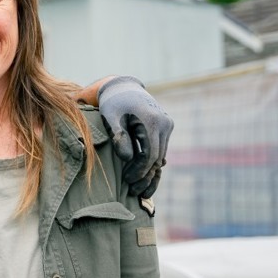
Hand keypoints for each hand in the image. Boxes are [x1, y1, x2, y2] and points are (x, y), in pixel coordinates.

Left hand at [97, 76, 172, 197]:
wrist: (123, 88)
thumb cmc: (113, 104)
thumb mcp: (110, 118)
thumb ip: (118, 137)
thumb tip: (127, 158)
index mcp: (151, 121)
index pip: (149, 154)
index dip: (139, 171)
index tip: (127, 181)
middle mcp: (164, 123)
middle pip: (157, 158)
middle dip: (145, 175)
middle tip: (131, 189)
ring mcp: (167, 125)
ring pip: (161, 156)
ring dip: (150, 172)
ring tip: (136, 186)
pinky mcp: (165, 128)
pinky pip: (161, 150)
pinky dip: (152, 163)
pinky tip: (143, 175)